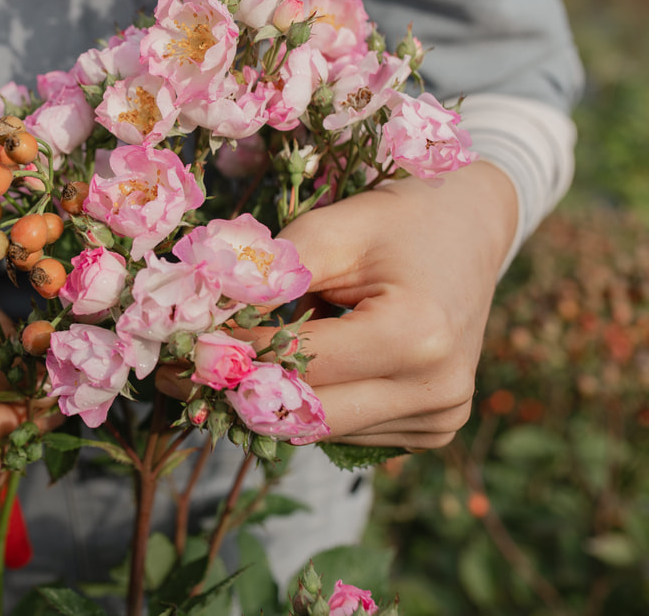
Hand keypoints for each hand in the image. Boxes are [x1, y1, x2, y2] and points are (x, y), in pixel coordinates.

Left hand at [155, 161, 516, 449]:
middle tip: (176, 374)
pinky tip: (292, 368)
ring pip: (320, 429)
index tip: (177, 348)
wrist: (472, 227)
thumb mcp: (331, 229)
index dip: (232, 356)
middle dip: (237, 391)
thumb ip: (269, 278)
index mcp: (416, 335)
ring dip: (269, 401)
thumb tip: (202, 323)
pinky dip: (308, 404)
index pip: (298, 363)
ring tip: (226, 364)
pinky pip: (346, 430)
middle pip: (305, 412)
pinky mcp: (433, 429)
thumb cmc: (399, 218)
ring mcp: (440, 417)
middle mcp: (437, 389)